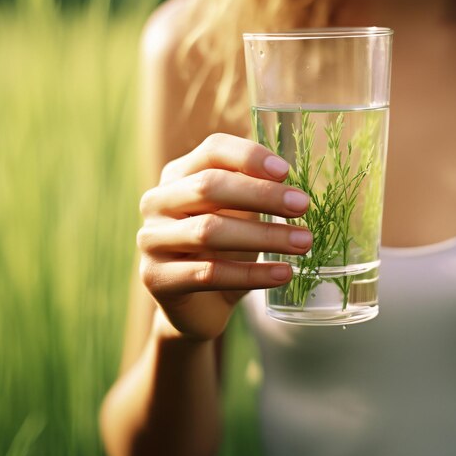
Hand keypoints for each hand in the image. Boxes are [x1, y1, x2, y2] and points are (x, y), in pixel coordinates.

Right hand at [137, 133, 310, 340]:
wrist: (199, 304)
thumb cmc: (225, 248)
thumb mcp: (240, 213)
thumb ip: (256, 191)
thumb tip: (293, 183)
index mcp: (178, 175)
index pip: (212, 150)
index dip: (248, 156)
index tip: (286, 171)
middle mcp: (158, 201)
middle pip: (209, 186)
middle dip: (262, 194)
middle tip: (303, 206)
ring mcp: (151, 240)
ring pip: (209, 230)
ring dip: (264, 235)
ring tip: (304, 242)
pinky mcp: (156, 278)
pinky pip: (210, 273)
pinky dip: (252, 274)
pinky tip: (283, 273)